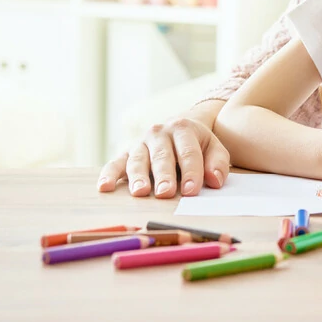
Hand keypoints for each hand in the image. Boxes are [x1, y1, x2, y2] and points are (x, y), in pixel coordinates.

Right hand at [97, 107, 230, 197]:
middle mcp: (159, 133)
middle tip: (166, 193)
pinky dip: (108, 174)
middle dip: (164, 175)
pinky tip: (105, 187)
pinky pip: (115, 163)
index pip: (188, 152)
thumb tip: (215, 181)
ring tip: (140, 192)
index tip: (192, 191)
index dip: (191, 172)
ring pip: (138, 160)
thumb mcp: (213, 148)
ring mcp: (140, 143)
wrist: (178, 128)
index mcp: (183, 129)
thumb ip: (217, 163)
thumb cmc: (197, 145)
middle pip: (162, 156)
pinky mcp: (125, 153)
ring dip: (138, 177)